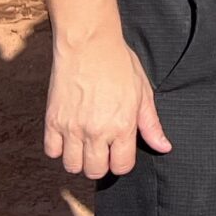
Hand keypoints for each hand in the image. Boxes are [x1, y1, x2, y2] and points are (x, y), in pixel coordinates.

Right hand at [44, 31, 170, 178]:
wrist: (88, 43)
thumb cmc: (118, 63)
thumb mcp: (143, 92)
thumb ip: (151, 124)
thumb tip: (164, 147)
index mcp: (122, 126)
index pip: (121, 167)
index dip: (122, 162)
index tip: (120, 152)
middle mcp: (96, 131)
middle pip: (95, 171)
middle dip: (100, 165)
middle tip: (102, 149)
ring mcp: (72, 127)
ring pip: (72, 166)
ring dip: (79, 159)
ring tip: (85, 143)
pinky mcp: (53, 120)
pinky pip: (52, 151)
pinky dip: (59, 148)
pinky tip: (69, 135)